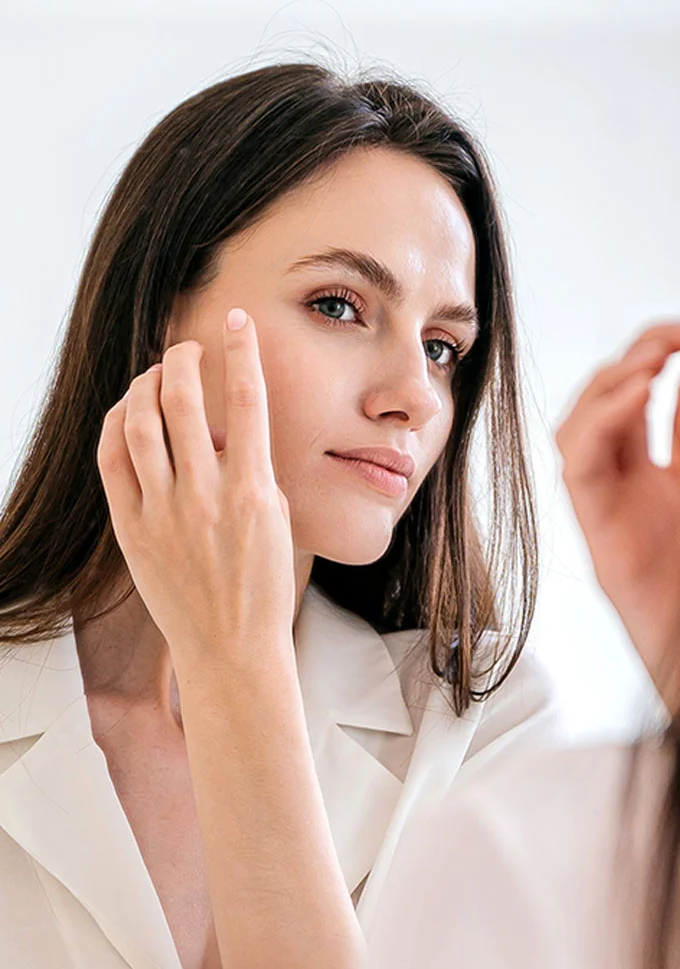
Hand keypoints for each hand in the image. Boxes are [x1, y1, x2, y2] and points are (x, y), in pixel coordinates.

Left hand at [97, 307, 294, 667]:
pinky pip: (112, 462)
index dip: (242, 351)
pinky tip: (126, 413)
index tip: (238, 321)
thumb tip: (219, 429)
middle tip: (187, 349)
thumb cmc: (262, 585)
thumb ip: (251, 468)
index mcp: (253, 490)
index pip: (247, 401)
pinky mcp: (132, 530)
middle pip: (182, 400)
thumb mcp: (278, 518)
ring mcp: (164, 513)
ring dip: (145, 385)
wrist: (232, 647)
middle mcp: (206, 496)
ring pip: (139, 423)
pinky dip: (117, 426)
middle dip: (182, 359)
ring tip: (155, 375)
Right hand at [555, 304, 679, 713]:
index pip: (664, 392)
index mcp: (672, 472)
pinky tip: (634, 395)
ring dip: (616, 380)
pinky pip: (577, 463)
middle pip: (617, 400)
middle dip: (649, 352)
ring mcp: (613, 506)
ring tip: (657, 354)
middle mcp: (636, 484)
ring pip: (582, 423)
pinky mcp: (598, 530)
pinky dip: (599, 420)